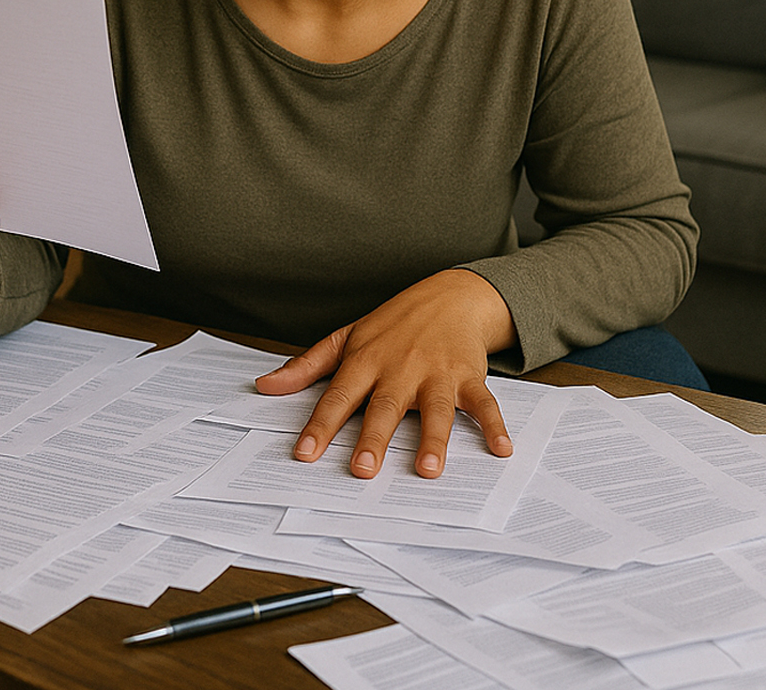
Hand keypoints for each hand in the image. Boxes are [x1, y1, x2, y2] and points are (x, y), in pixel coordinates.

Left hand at [254, 268, 517, 478]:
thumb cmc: (395, 323)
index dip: (320, 426)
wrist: (451, 295)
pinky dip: (495, 426)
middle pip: (385, 407)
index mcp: (366, 362)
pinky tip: (501, 448)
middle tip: (363, 469)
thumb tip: (264, 386)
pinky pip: (484, 403)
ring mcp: (437, 373)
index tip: (305, 454)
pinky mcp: (469, 376)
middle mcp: (401, 369)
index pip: (338, 397)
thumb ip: (307, 365)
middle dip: (374, 438)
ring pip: (435, 408)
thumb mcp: (347, 337)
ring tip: (427, 468)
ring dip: (433, 438)